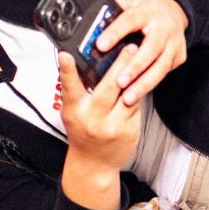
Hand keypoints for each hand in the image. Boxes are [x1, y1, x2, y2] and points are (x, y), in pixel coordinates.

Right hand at [57, 49, 141, 209]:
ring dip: (135, 75)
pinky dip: (138, 92)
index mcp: (75, 111)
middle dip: (120, 64)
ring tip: (141, 57)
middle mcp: (93, 119)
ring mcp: (113, 125)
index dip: (67, 71)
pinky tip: (143, 80)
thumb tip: (76, 62)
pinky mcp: (129, 130)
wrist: (94, 163)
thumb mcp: (72, 113)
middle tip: (129, 46)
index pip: (70, 88)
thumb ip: (75, 92)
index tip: (65, 55)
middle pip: (109, 87)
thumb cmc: (82, 132)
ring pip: (127, 94)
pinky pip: (136, 105)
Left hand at [94, 0, 187, 105]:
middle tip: (119, 82)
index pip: (130, 20)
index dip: (115, 32)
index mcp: (148, 11)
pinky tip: (136, 95)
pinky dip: (149, 86)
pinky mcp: (179, 57)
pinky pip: (164, 74)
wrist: (173, 12)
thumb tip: (98, 13)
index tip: (100, 45)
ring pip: (160, 67)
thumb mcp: (131, 3)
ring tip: (127, 99)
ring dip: (143, 84)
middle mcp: (165, 27)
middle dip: (135, 67)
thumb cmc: (145, 12)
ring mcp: (175, 43)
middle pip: (151, 49)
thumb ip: (115, 9)